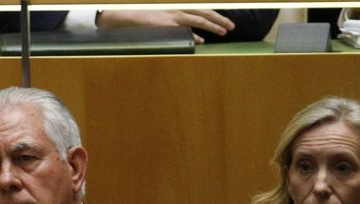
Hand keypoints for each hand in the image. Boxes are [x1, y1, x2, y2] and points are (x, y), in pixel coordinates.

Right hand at [96, 9, 235, 43]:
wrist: (128, 15)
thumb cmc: (148, 18)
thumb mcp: (168, 18)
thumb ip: (183, 25)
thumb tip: (198, 37)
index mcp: (179, 6)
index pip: (202, 8)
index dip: (215, 15)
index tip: (226, 22)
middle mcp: (178, 8)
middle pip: (204, 11)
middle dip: (220, 19)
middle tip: (232, 27)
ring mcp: (173, 16)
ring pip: (197, 19)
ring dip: (212, 26)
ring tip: (223, 32)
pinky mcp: (166, 25)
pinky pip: (183, 30)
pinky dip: (193, 36)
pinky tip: (201, 41)